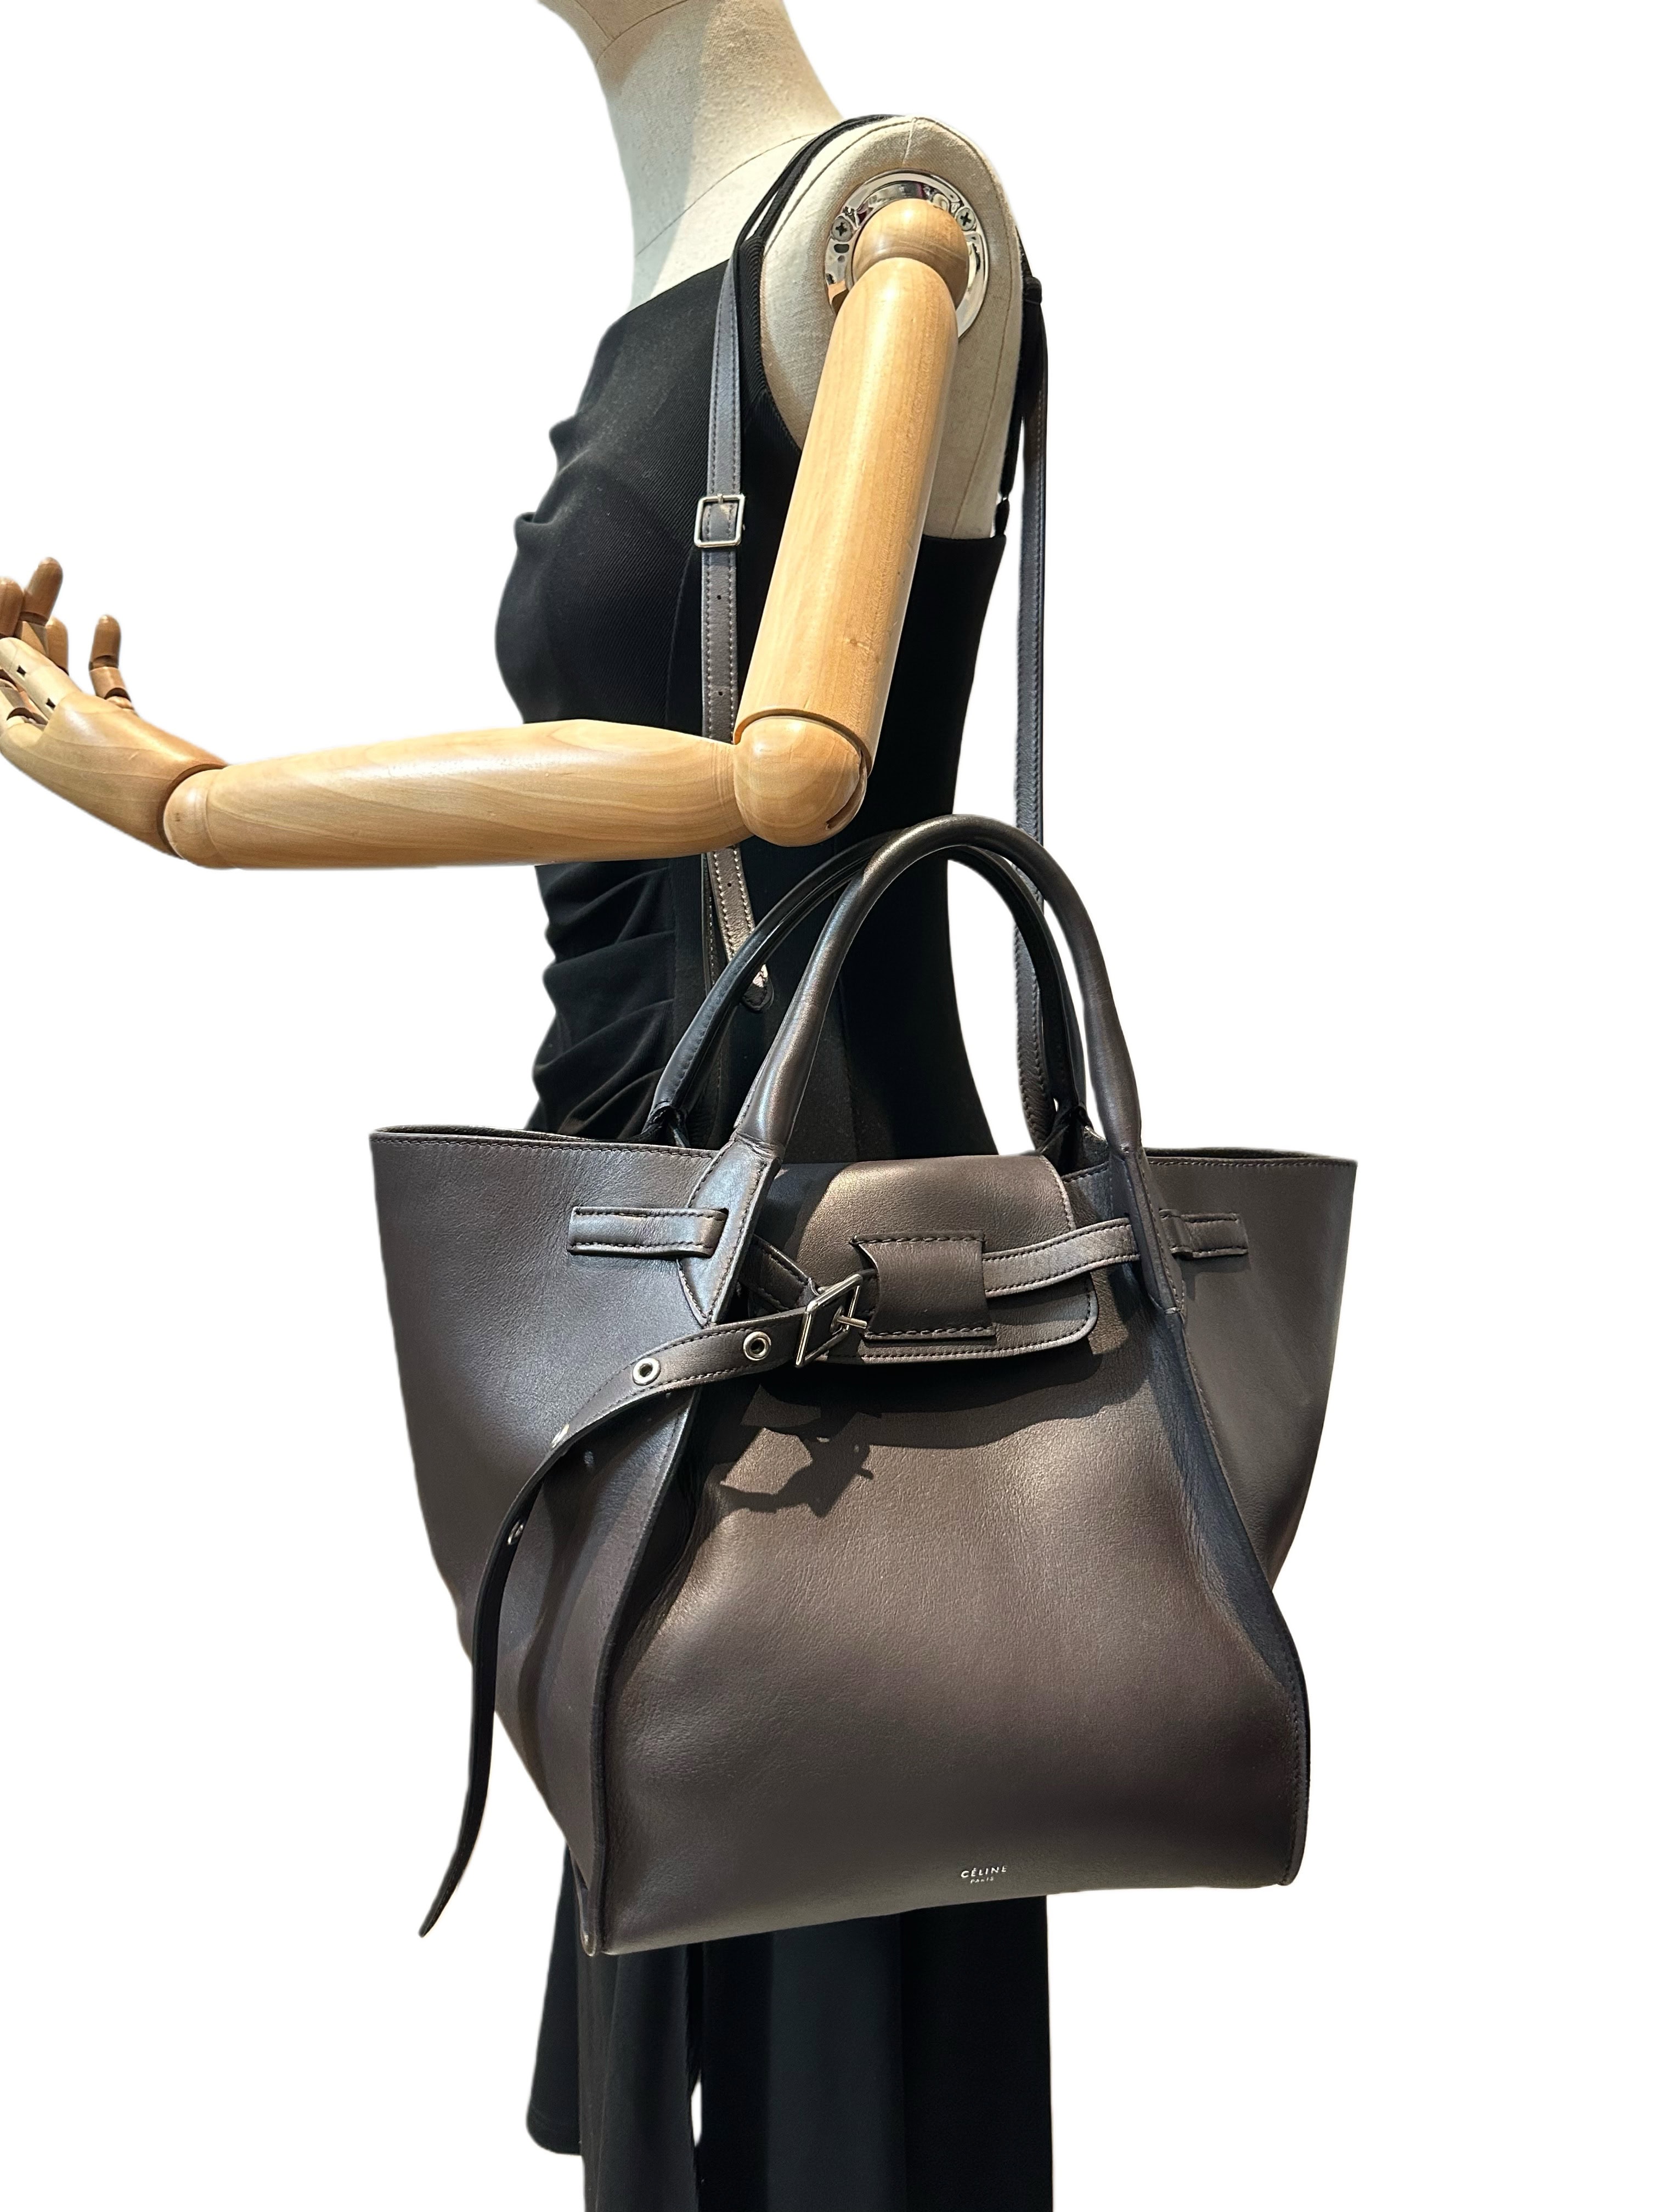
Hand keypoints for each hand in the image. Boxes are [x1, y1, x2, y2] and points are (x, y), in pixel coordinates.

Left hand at [2, 559, 220, 851]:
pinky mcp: (119, 731)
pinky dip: (99, 651)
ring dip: (52, 623)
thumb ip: (35, 674)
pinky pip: (100, 682)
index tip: (8, 581)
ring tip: (52, 574)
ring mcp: (82, 732)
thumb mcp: (70, 712)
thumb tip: (2, 645)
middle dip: (25, 612)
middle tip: (45, 565)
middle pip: (20, 663)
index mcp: (17, 738)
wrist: (189, 808)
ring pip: (57, 666)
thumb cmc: (126, 770)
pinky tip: (105, 619)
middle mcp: (43, 734)